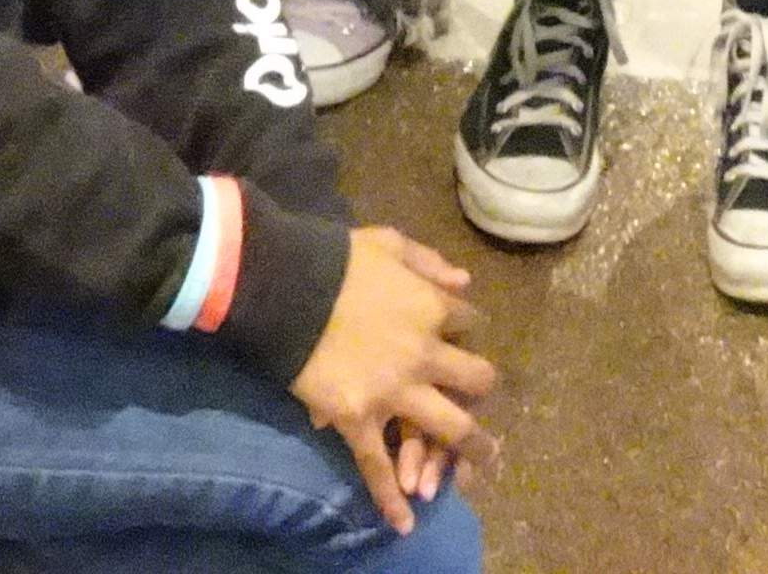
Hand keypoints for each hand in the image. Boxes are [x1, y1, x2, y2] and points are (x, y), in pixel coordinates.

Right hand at [290, 225, 493, 528]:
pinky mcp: (359, 418)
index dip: (468, 333)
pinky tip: (404, 522)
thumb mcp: (388, 243)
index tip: (462, 340)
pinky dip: (389, 497)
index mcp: (432, 308)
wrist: (285, 286)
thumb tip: (465, 282)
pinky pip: (378, 464)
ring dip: (470, 450)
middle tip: (482, 403)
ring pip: (447, 429)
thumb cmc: (335, 258)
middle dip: (482, 393)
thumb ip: (429, 262)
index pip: (470, 325)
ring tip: (480, 469)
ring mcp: (394, 391)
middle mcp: (425, 354)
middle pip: (476, 380)